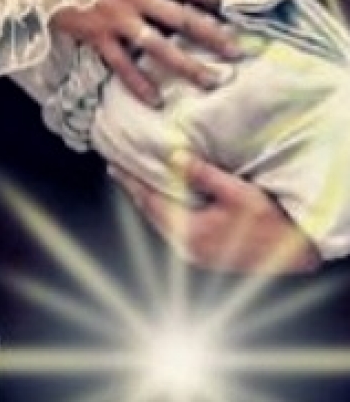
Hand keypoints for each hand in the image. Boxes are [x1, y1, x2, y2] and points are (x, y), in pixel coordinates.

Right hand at [52, 0, 242, 105]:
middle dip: (214, 36)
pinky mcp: (96, 35)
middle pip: (184, 18)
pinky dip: (140, 83)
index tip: (230, 10)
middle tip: (238, 54)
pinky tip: (156, 100)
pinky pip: (123, 64)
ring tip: (212, 81)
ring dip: (188, 65)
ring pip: (160, 46)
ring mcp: (115, 17)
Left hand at [110, 154, 320, 273]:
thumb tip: (176, 157)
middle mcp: (187, 247)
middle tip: (119, 169)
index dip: (131, 183)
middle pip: (151, 213)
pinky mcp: (202, 253)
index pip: (150, 202)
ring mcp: (194, 253)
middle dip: (134, 190)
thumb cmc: (271, 222)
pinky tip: (161, 199)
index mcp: (191, 233)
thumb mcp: (237, 193)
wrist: (295, 250)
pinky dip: (162, 210)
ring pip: (161, 221)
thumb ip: (204, 175)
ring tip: (134, 180)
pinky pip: (173, 227)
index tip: (115, 167)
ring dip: (147, 200)